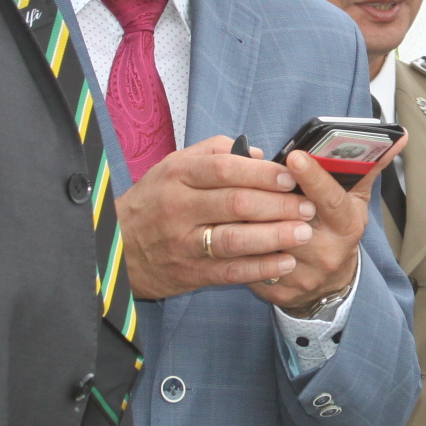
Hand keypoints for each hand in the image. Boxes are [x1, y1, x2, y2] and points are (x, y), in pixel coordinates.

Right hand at [116, 136, 318, 300]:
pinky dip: (261, 268)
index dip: (262, 173)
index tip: (290, 178)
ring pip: (236, 239)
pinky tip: (285, 262)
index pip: (225, 169)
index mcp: (177, 175)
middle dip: (279, 204)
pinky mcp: (190, 272)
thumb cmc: (154, 201)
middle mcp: (179, 208)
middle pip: (236, 203)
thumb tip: (257, 154)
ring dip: (276, 236)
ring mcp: (184, 243)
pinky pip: (231, 271)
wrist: (117, 248)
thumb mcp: (172, 166)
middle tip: (307, 206)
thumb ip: (214, 152)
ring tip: (304, 232)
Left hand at [247, 138, 405, 315]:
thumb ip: (367, 166)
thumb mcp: (355, 200)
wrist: (330, 283)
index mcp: (347, 225)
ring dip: (246, 219)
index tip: (295, 156)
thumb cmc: (338, 229)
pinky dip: (238, 244)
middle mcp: (328, 252)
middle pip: (291, 219)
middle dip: (267, 197)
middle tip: (245, 175)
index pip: (332, 199)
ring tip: (231, 199)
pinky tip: (229, 230)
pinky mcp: (280, 290)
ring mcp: (304, 275)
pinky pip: (250, 262)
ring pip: (265, 240)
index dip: (313, 177)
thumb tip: (398, 136)